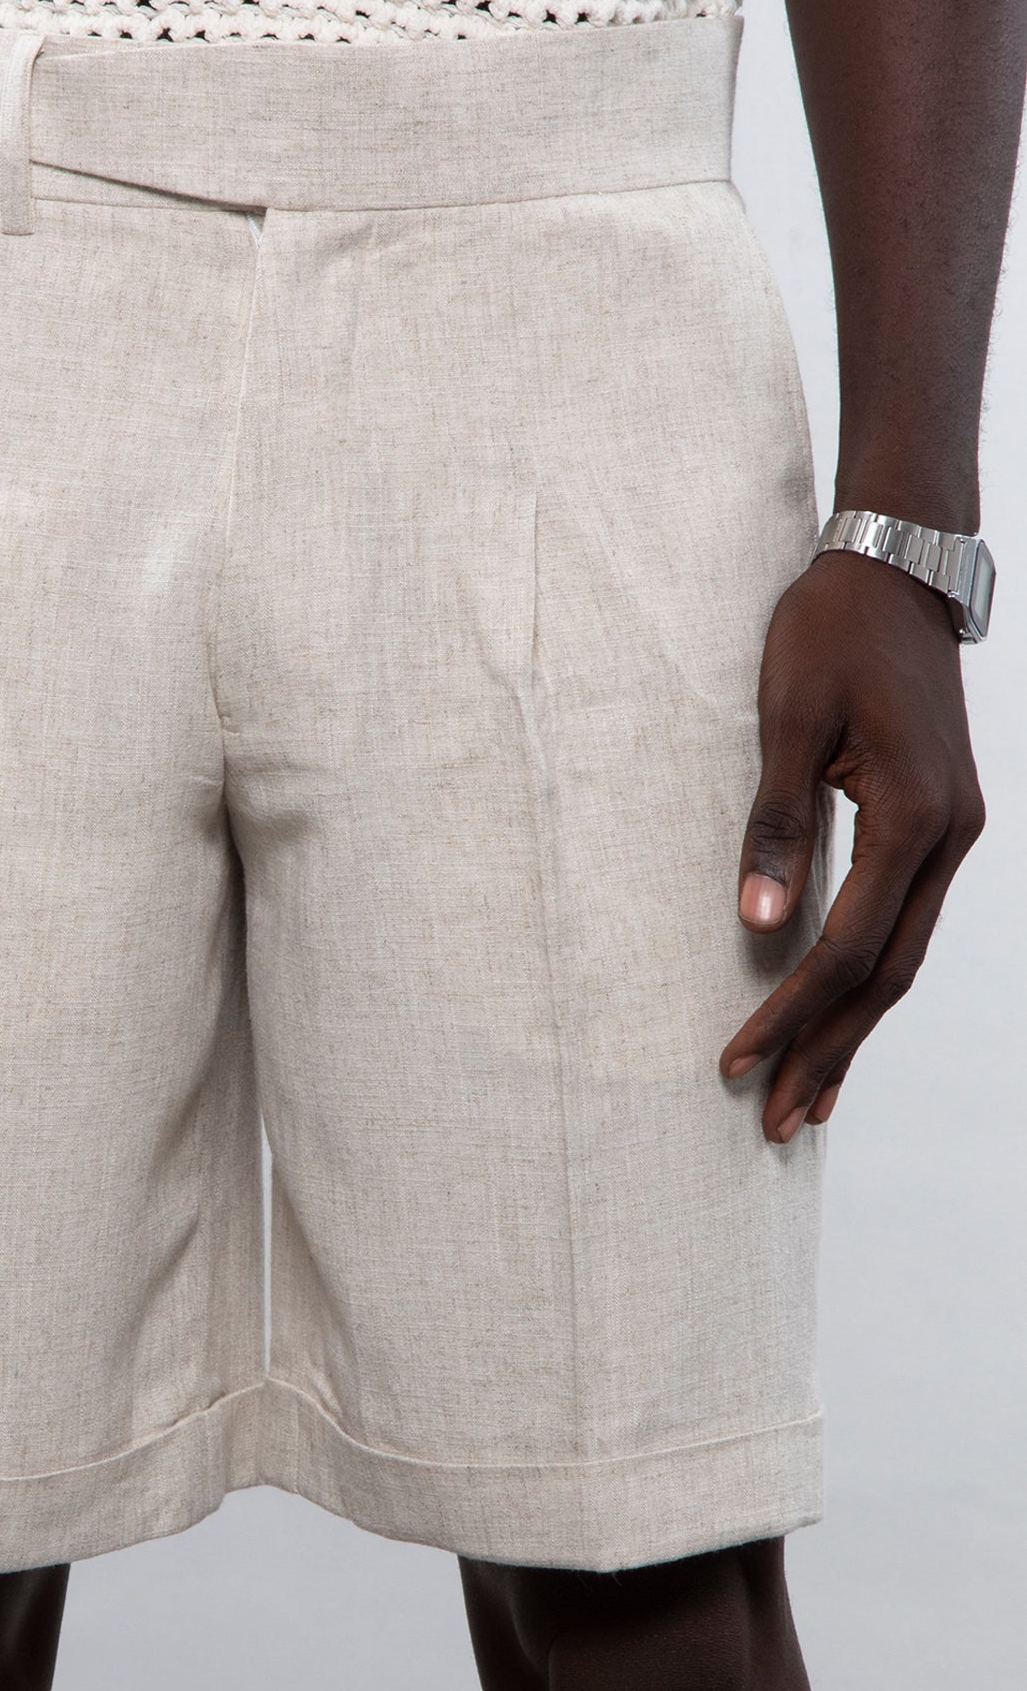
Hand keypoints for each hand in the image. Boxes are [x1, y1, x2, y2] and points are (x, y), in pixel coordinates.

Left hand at [720, 549, 984, 1142]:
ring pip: (904, 960)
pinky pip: (907, 924)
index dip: (789, 1013)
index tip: (734, 1061)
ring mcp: (956, 836)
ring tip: (811, 1099)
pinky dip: (872, 980)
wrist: (896, 568)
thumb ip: (777, 825)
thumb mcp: (787, 721)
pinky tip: (844, 1018)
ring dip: (854, 1031)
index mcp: (915, 818)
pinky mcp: (943, 826)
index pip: (844, 949)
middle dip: (828, 1052)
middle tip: (776, 1122)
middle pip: (886, 977)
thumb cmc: (829, 632)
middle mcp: (950, 839)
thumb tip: (757, 926)